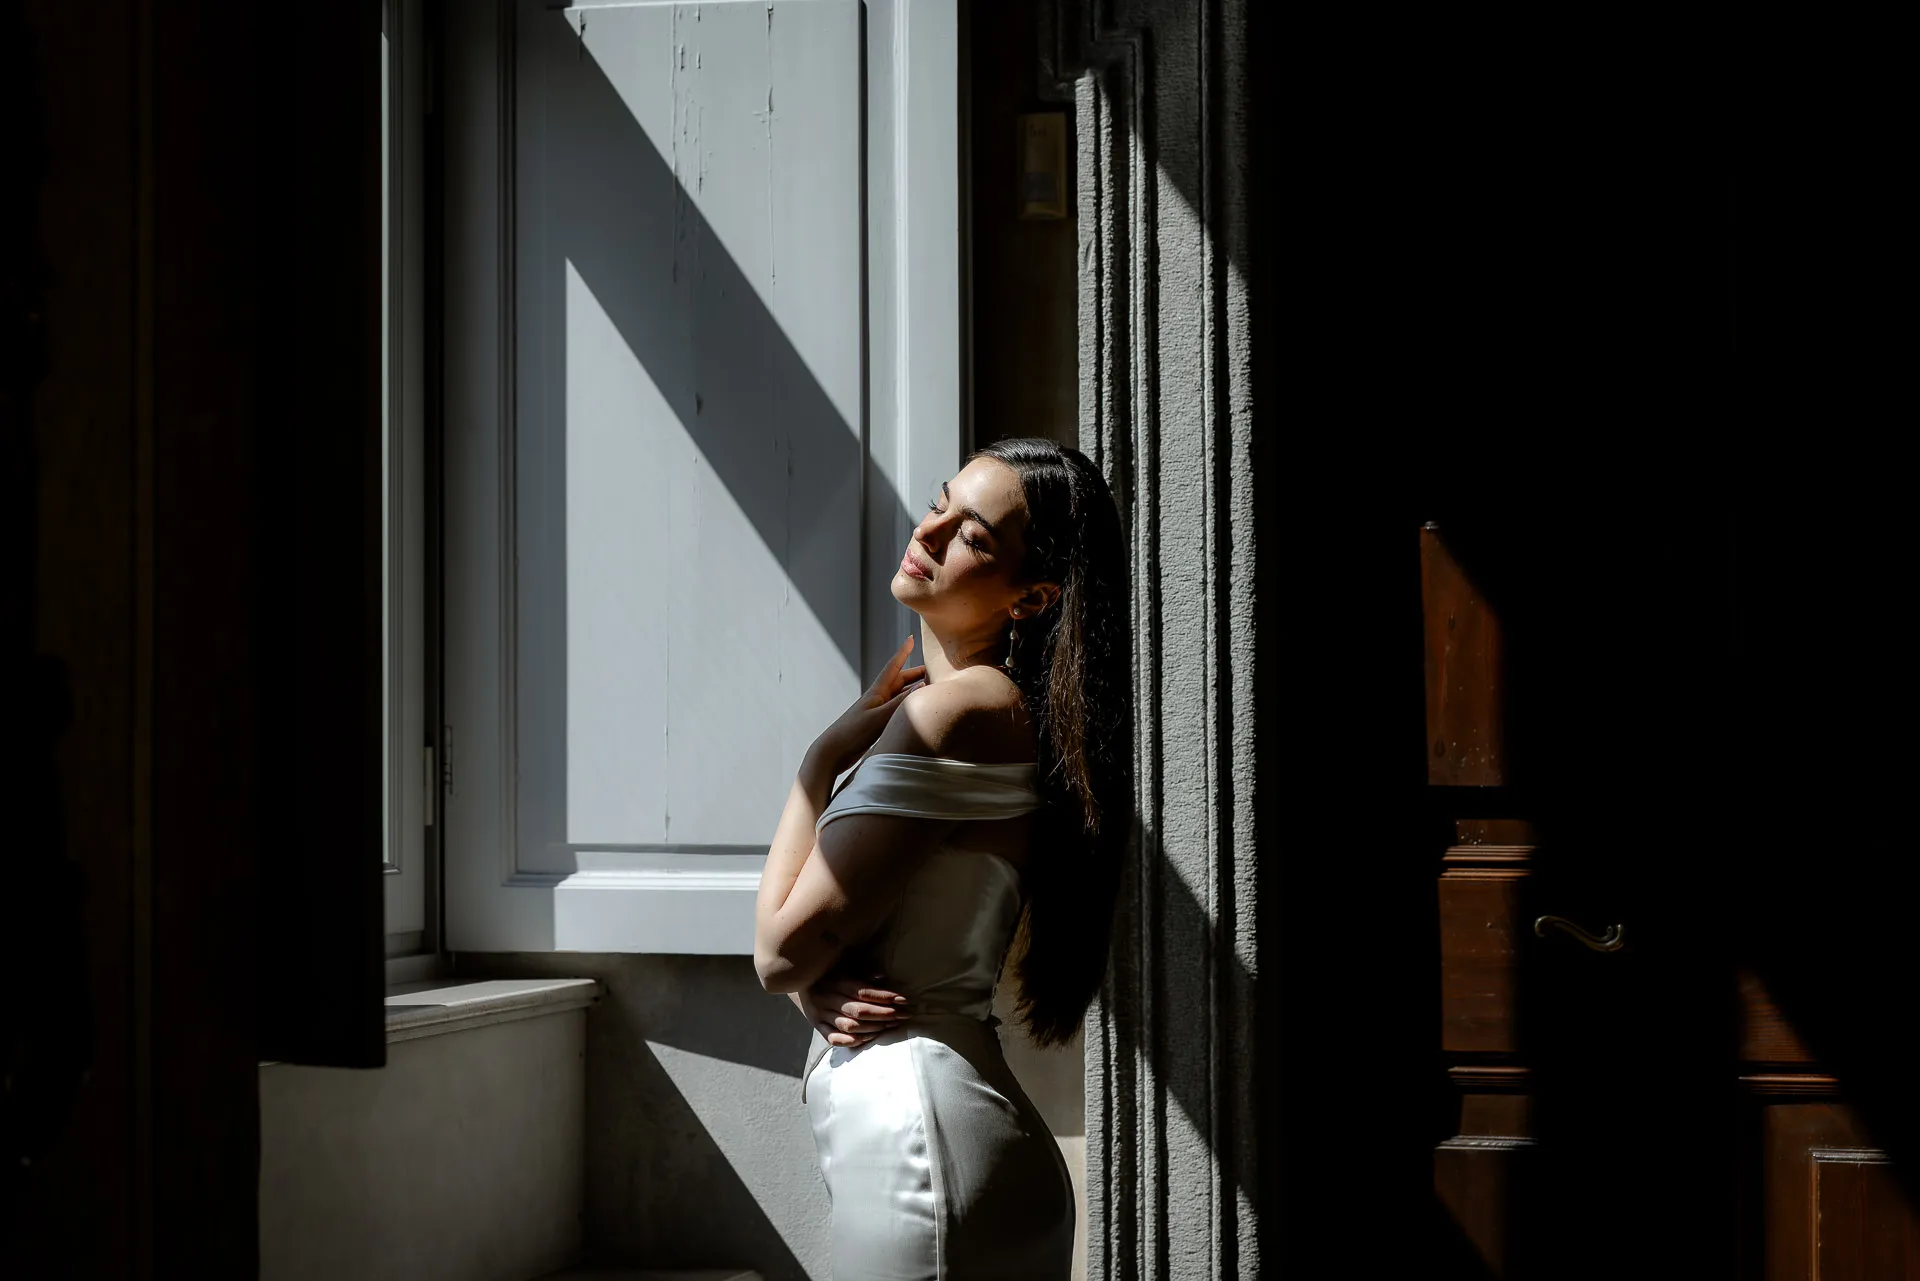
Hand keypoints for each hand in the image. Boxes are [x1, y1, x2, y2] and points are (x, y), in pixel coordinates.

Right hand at [797, 972, 912, 1047]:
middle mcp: (827, 999)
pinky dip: (853, 1041)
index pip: (863, 992)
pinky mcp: (817, 1027)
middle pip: (859, 1011)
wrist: (799, 982)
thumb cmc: (829, 972)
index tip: (903, 1000)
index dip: (884, 997)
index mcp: (835, 981)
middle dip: (885, 1014)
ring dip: (873, 1028)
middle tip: (904, 1015)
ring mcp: (821, 1015)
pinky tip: (869, 1038)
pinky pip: (835, 1038)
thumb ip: (863, 971)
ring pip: (850, 1026)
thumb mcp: (845, 966)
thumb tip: (883, 977)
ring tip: (891, 1026)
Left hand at [807, 635, 926, 779]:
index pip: (893, 667)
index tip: (911, 639)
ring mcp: (875, 712)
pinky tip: (912, 713)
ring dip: (913, 691)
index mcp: (876, 692)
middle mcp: (876, 699)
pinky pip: (896, 711)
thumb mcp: (879, 718)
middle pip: (899, 681)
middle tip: (933, 671)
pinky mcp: (875, 725)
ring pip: (899, 696)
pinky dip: (907, 707)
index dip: (903, 652)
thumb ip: (900, 704)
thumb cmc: (853, 733)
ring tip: (928, 690)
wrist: (832, 752)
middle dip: (916, 674)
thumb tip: (922, 688)